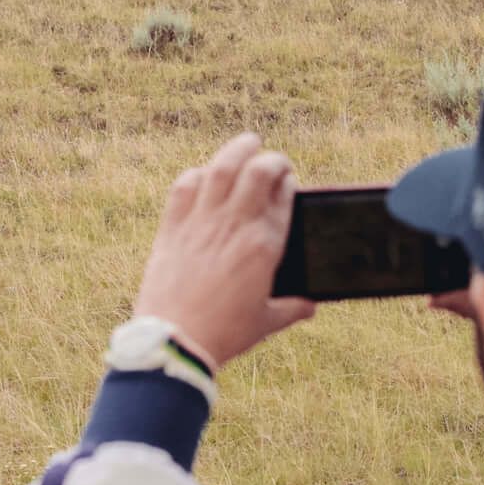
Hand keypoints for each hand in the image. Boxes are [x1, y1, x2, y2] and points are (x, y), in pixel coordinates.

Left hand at [132, 134, 315, 368]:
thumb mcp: (265, 323)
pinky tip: (204, 175)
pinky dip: (198, 174)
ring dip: (238, 149)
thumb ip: (291, 309)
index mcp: (265, 247)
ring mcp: (202, 222)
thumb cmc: (224, 335)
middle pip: (258, 171)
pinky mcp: (172, 228)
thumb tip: (310, 305)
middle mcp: (235, 226)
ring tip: (248, 143)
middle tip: (275, 162)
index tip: (289, 183)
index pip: (284, 197)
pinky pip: (185, 186)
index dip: (289, 183)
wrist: (175, 341)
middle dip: (272, 159)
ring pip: (222, 167)